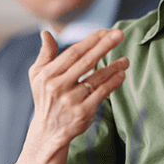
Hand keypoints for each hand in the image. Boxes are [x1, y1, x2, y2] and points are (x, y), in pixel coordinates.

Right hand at [25, 28, 128, 159]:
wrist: (48, 132)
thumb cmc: (45, 98)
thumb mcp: (37, 76)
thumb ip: (45, 54)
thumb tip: (46, 32)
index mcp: (47, 75)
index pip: (72, 53)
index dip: (89, 41)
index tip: (104, 31)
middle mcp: (58, 87)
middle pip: (86, 61)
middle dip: (104, 46)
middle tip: (120, 34)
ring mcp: (71, 100)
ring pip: (96, 78)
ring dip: (113, 67)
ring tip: (126, 60)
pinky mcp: (83, 112)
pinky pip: (101, 93)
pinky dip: (113, 83)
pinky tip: (121, 74)